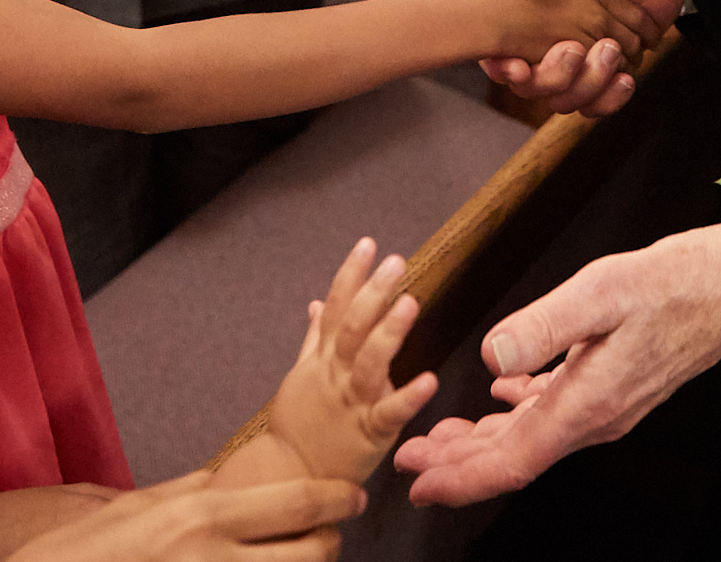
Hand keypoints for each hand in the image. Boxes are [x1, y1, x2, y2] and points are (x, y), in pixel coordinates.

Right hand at [6, 472, 361, 561]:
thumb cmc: (86, 549)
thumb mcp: (141, 504)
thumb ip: (194, 492)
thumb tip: (233, 477)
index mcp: (203, 517)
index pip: (297, 503)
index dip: (336, 498)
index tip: (353, 496)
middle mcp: (217, 560)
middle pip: (312, 554)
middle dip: (329, 543)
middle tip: (327, 534)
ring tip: (296, 557)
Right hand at [265, 238, 440, 480]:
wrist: (291, 477)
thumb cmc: (299, 425)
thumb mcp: (302, 376)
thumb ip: (314, 338)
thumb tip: (315, 303)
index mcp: (323, 359)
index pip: (336, 308)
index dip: (350, 275)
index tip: (367, 244)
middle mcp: (336, 375)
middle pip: (351, 328)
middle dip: (372, 293)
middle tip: (395, 262)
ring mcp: (352, 403)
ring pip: (368, 364)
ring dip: (388, 333)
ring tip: (408, 304)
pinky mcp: (369, 434)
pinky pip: (390, 414)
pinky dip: (408, 397)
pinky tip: (429, 380)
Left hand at [393, 219, 720, 506]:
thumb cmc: (680, 281)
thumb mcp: (604, 290)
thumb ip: (545, 326)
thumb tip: (492, 359)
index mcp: (590, 402)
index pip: (516, 460)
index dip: (464, 478)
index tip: (421, 485)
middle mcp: (599, 415)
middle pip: (518, 457)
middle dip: (460, 465)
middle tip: (409, 461)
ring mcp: (611, 403)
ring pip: (534, 438)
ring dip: (485, 442)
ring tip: (441, 438)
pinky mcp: (618, 384)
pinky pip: (557, 413)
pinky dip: (520, 415)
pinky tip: (503, 400)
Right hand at [481, 0, 684, 113]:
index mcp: (527, 11)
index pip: (500, 52)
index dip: (503, 68)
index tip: (518, 67)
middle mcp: (545, 42)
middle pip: (533, 85)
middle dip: (554, 77)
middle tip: (576, 48)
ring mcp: (575, 61)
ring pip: (565, 100)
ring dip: (588, 84)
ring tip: (611, 52)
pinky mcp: (602, 73)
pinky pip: (595, 104)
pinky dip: (609, 98)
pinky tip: (625, 78)